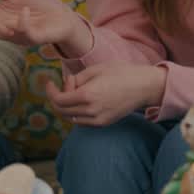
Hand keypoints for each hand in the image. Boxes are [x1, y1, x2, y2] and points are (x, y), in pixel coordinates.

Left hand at [46, 62, 166, 126]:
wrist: (144, 86)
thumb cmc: (121, 73)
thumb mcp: (94, 69)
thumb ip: (76, 79)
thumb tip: (67, 87)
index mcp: (87, 96)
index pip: (58, 100)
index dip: (50, 91)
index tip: (49, 83)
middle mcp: (91, 111)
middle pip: (62, 111)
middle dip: (57, 98)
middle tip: (64, 85)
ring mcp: (98, 120)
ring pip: (71, 118)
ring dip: (67, 106)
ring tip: (76, 90)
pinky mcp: (104, 123)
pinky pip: (82, 121)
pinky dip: (76, 112)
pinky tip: (83, 100)